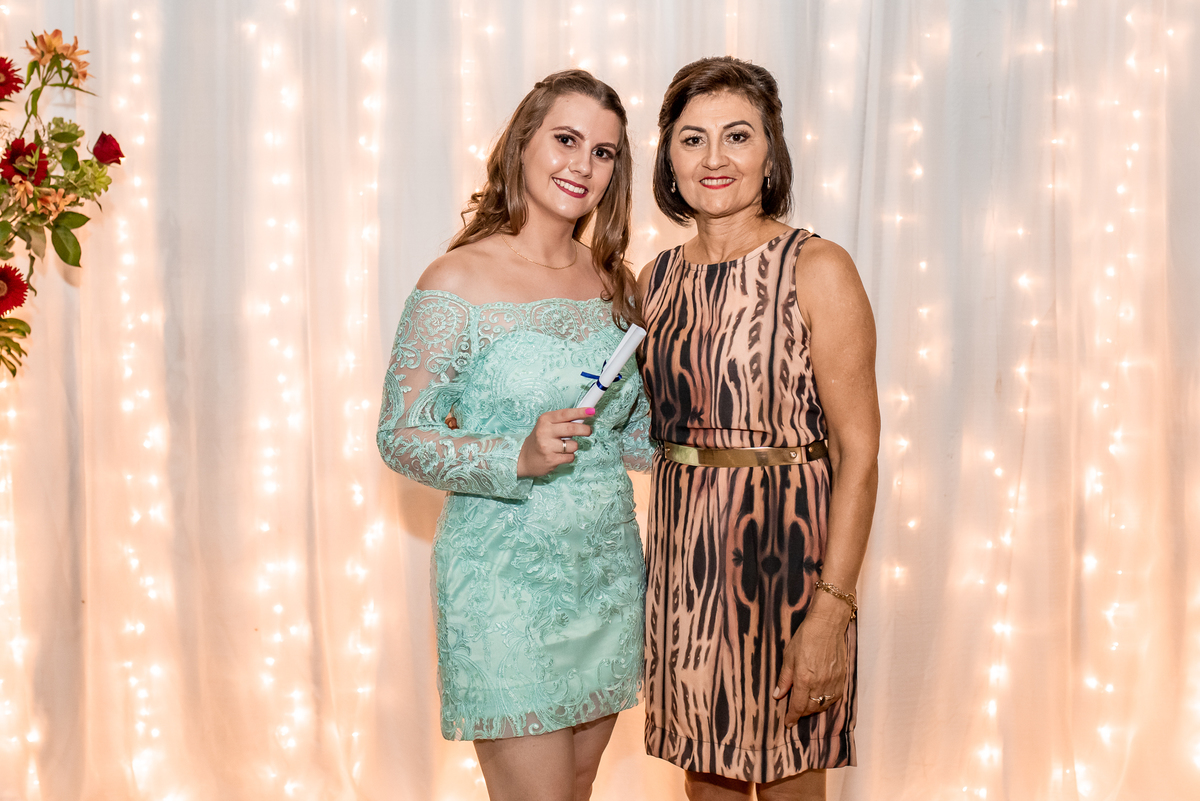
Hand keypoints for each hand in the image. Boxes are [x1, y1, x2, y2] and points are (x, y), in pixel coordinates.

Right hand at [516, 407, 593, 477]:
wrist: (524, 458)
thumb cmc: (540, 439)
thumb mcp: (547, 425)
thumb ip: (563, 421)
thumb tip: (584, 415)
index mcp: (545, 420)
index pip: (566, 413)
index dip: (580, 412)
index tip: (591, 411)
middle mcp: (544, 431)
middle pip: (571, 429)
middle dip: (584, 430)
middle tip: (588, 431)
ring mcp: (547, 446)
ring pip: (573, 445)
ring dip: (574, 446)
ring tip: (565, 446)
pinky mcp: (551, 459)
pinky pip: (570, 457)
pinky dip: (569, 456)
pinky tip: (561, 455)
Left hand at [772, 600, 850, 725]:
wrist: (827, 625)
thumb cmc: (805, 638)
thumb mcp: (789, 657)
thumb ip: (784, 679)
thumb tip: (777, 695)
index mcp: (804, 679)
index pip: (798, 706)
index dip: (792, 717)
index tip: (788, 723)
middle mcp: (820, 684)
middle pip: (811, 708)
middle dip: (802, 713)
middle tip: (795, 712)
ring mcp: (832, 682)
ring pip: (823, 705)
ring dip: (814, 709)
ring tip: (807, 706)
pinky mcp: (841, 678)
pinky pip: (835, 698)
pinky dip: (827, 702)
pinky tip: (821, 699)